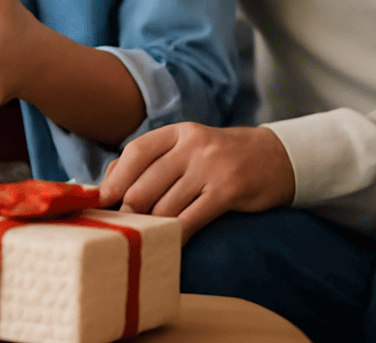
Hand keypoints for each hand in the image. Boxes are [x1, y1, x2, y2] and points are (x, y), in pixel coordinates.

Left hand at [98, 123, 295, 243]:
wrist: (275, 158)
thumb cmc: (219, 156)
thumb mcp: (187, 146)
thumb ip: (151, 159)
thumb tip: (108, 182)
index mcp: (178, 132)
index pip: (136, 152)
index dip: (116, 179)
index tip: (101, 200)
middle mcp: (192, 146)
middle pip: (146, 183)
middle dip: (130, 209)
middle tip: (123, 226)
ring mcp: (211, 167)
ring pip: (166, 205)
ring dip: (151, 225)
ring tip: (144, 235)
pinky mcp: (228, 191)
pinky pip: (191, 219)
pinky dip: (176, 235)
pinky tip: (169, 243)